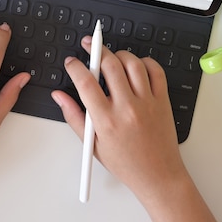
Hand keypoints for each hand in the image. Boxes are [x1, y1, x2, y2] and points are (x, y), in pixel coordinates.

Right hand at [51, 36, 187, 202]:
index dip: (75, 67)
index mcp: (106, 120)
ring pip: (132, 62)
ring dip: (118, 54)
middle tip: (89, 46)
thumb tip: (59, 96)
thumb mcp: (92, 144)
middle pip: (109, 64)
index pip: (85, 82)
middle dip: (95, 49)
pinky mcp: (163, 101)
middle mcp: (127, 108)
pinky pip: (155, 70)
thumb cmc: (125, 163)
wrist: (158, 175)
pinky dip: (143, 62)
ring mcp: (147, 102)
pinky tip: (134, 67)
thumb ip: (73, 116)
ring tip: (110, 58)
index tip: (71, 63)